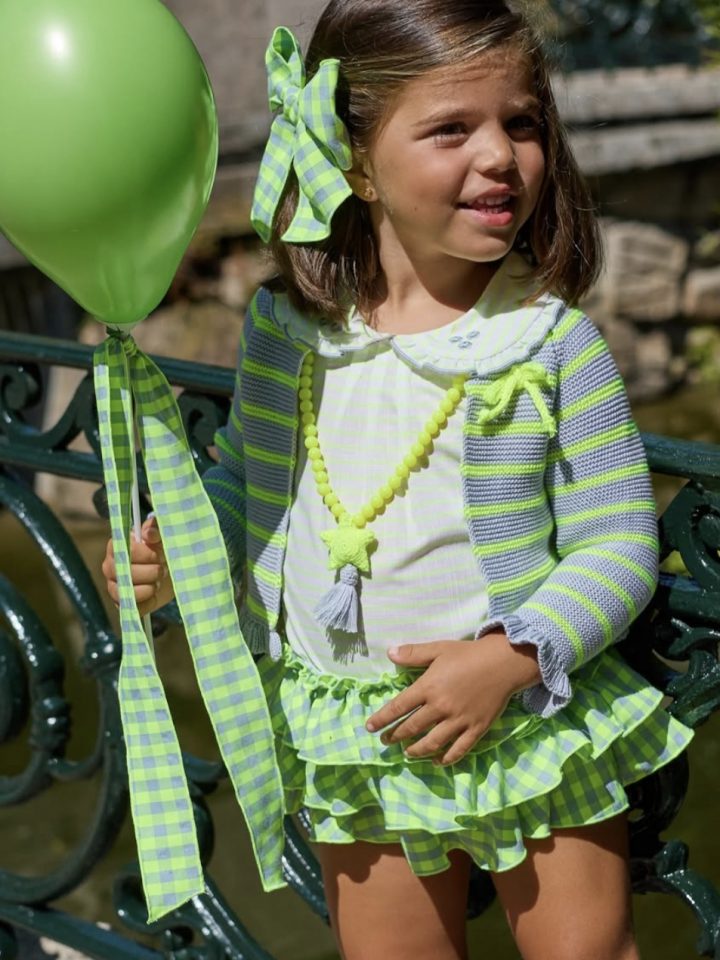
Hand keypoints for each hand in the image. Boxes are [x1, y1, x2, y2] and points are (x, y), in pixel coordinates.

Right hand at [101, 514, 173, 616]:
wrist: (168, 572)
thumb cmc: (160, 550)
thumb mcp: (160, 537)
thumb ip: (155, 530)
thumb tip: (150, 534)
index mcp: (117, 546)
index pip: (130, 551)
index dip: (149, 555)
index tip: (159, 555)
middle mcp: (110, 566)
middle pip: (128, 573)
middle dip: (151, 572)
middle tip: (162, 570)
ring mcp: (113, 586)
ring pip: (128, 592)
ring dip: (150, 588)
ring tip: (157, 582)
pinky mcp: (122, 604)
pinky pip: (133, 608)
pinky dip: (148, 603)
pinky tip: (154, 594)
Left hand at [366, 634, 540, 765]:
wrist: (502, 662)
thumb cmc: (468, 654)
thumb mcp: (438, 649)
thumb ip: (413, 654)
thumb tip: (389, 653)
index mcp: (429, 687)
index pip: (399, 707)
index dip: (382, 719)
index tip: (370, 728)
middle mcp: (441, 707)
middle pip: (412, 728)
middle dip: (395, 736)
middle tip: (386, 741)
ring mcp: (459, 720)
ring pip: (432, 743)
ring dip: (416, 750)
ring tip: (407, 753)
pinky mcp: (476, 729)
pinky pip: (458, 750)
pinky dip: (445, 759)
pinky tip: (436, 761)